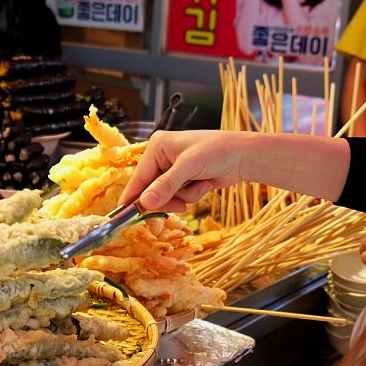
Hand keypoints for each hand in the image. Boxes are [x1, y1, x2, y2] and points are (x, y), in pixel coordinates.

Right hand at [118, 130, 252, 212]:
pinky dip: (191, 195)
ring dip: (184, 196)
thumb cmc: (217, 151)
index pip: (138, 178)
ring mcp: (171, 170)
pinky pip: (178, 197)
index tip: (122, 218)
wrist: (243, 156)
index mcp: (156, 147)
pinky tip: (204, 184)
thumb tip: (144, 203)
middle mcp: (160, 157)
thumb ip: (166, 185)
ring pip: (166, 197)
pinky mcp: (182, 180)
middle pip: (150, 191)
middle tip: (180, 205)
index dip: (132, 198)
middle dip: (168, 198)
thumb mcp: (189, 167)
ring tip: (201, 185)